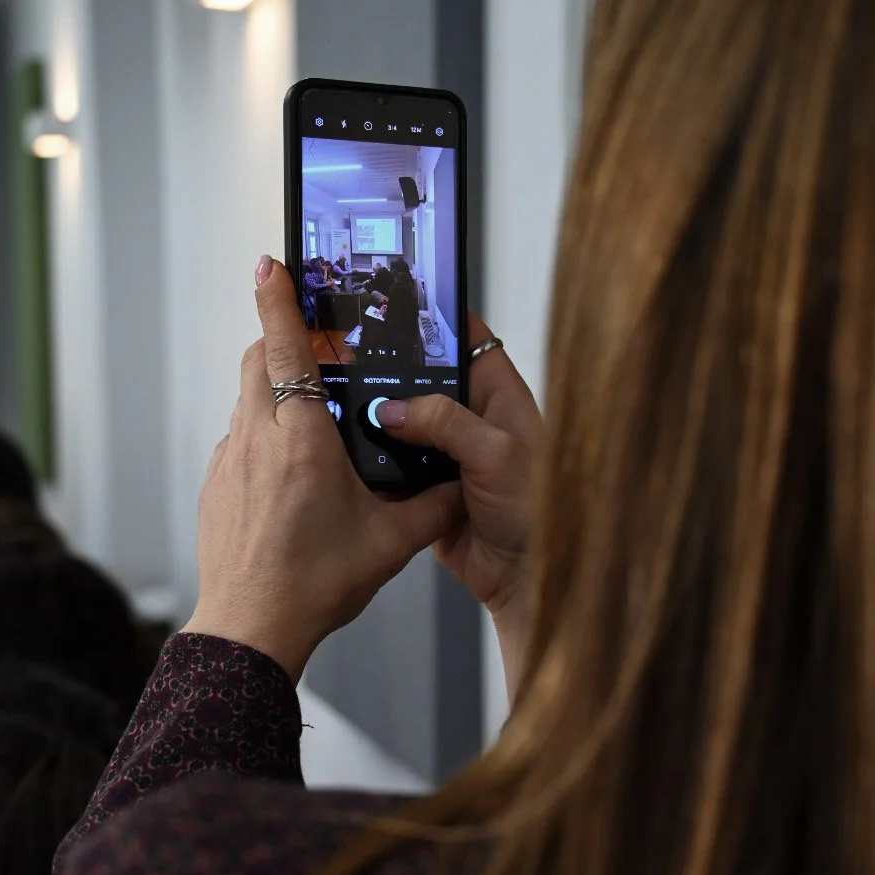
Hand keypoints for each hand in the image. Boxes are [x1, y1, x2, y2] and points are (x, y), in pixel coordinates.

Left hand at [182, 258, 463, 681]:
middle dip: (282, 339)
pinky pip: (240, 439)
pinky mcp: (217, 486)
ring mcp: (230, 462)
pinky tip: (294, 470)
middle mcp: (257, 441)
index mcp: (302, 443)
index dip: (279, 300)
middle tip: (314, 338)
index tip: (272, 264)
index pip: (285, 349)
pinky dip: (265, 433)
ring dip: (276, 390)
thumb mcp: (392, 544)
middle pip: (259, 361)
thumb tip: (465, 486)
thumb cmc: (313, 587)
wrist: (250, 630)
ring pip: (247, 399)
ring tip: (313, 412)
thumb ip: (435, 506)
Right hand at [374, 312, 541, 701]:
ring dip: (378, 416)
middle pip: (425, 379)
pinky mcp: (426, 487)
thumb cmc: (537, 511)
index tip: (401, 296)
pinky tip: (346, 445)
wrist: (527, 578)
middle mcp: (473, 420)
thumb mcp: (496, 453)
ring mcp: (448, 454)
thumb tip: (392, 407)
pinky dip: (374, 459)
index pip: (469, 341)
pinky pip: (394, 464)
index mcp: (500, 397)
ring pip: (404, 422)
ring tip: (337, 391)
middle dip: (393, 368)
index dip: (439, 317)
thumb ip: (445, 421)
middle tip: (350, 347)